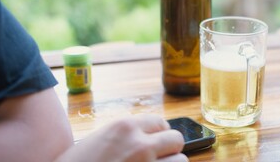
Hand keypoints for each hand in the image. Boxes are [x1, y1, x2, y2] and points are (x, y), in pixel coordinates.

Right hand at [56, 114, 186, 161]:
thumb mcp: (99, 140)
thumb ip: (125, 136)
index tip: (158, 142)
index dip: (160, 133)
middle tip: (159, 157)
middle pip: (176, 139)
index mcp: (124, 127)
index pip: (160, 122)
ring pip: (181, 161)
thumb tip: (148, 137)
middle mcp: (140, 144)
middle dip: (169, 149)